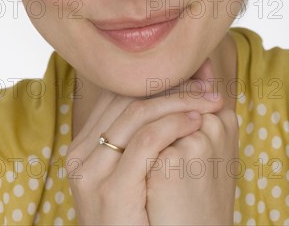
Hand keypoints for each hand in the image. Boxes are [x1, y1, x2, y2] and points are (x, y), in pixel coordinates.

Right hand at [65, 61, 222, 225]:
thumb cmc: (145, 216)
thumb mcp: (140, 168)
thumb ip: (148, 128)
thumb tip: (179, 82)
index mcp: (83, 145)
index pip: (118, 94)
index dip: (157, 80)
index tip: (192, 76)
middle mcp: (79, 153)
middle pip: (127, 98)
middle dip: (172, 85)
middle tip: (207, 84)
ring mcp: (90, 172)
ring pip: (137, 112)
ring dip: (180, 99)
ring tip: (209, 100)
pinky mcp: (109, 191)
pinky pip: (145, 141)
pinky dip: (174, 124)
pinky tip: (196, 121)